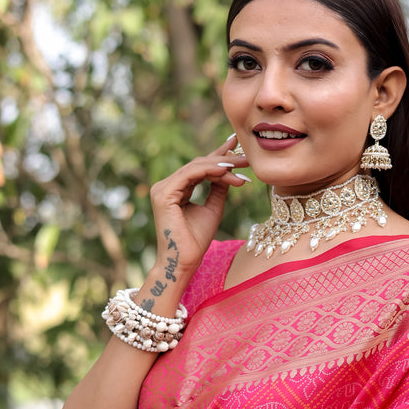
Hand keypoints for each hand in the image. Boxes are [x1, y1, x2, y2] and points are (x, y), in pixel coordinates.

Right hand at [148, 134, 250, 285]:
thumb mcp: (213, 209)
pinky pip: (190, 174)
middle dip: (224, 159)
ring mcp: (163, 188)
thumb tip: (229, 172)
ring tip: (242, 166)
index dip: (219, 156)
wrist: (184, 262)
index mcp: (176, 189)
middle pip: (199, 165)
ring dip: (221, 165)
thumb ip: (218, 189)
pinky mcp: (164, 193)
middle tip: (246, 156)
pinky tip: (226, 170)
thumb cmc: (196, 241)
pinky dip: (209, 170)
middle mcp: (167, 186)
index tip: (238, 147)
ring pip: (196, 167)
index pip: (200, 168)